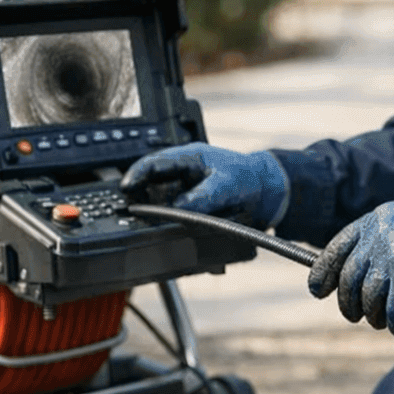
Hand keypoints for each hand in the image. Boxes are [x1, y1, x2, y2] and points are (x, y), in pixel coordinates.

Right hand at [121, 142, 289, 228]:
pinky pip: (172, 217)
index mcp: (187, 159)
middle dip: (138, 198)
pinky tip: (167, 235)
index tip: (127, 188)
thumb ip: (204, 195)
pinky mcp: (188, 208)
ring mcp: (183, 192)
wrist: (266, 193)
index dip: (136, 175)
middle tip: (132, 213)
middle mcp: (181, 174)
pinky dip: (168, 226)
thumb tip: (179, 207)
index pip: (153, 163)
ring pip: (158, 203)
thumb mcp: (228, 185)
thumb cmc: (249, 178)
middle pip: (149, 184)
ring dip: (153, 215)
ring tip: (147, 227)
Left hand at [308, 194, 393, 336]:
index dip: (323, 272)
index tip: (318, 290)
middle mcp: (381, 235)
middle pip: (350, 279)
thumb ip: (379, 244)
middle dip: (350, 304)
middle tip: (358, 317)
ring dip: (376, 317)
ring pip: (369, 299)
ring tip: (387, 322)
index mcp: (376, 221)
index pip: (337, 248)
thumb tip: (354, 277)